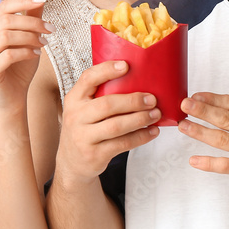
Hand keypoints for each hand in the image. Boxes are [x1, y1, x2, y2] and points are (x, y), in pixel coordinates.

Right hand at [0, 0, 51, 113]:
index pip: (3, 7)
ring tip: (44, 43)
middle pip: (6, 21)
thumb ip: (32, 14)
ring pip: (5, 36)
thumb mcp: (30, 36)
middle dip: (32, 22)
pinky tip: (36, 55)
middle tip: (50, 30)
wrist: (16, 96)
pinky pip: (7, 56)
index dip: (23, 1)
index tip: (44, 0)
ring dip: (29, 37)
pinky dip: (26, 52)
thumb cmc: (22, 65)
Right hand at [55, 61, 161, 188]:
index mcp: (74, 99)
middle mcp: (75, 117)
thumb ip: (101, 95)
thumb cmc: (86, 128)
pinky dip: (141, 137)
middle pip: (107, 104)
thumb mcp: (84, 109)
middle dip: (133, 101)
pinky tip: (152, 131)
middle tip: (152, 99)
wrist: (72, 163)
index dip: (107, 70)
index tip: (126, 65)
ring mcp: (83, 137)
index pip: (88, 78)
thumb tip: (139, 79)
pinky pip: (122, 144)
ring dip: (140, 119)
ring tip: (156, 114)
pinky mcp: (94, 155)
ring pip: (116, 126)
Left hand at [178, 93, 228, 200]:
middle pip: (224, 117)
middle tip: (184, 105)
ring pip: (221, 139)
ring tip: (184, 126)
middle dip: (201, 110)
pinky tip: (194, 160)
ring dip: (199, 132)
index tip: (196, 96)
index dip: (212, 98)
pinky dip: (208, 163)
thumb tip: (222, 106)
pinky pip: (225, 165)